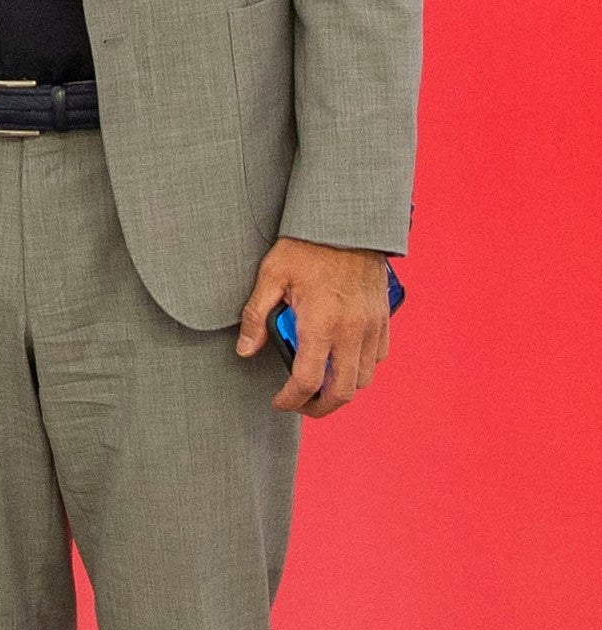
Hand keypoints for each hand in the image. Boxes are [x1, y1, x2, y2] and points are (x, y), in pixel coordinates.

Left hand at [237, 237, 392, 416]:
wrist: (347, 222)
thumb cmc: (307, 245)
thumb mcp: (271, 274)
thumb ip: (256, 315)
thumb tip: (245, 349)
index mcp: (321, 323)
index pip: (307, 380)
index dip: (291, 399)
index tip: (279, 402)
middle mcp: (351, 332)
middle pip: (341, 392)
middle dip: (319, 407)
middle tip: (300, 405)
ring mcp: (372, 328)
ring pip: (363, 379)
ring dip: (341, 390)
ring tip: (319, 386)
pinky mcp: (383, 320)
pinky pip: (378, 358)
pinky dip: (361, 369)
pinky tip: (342, 360)